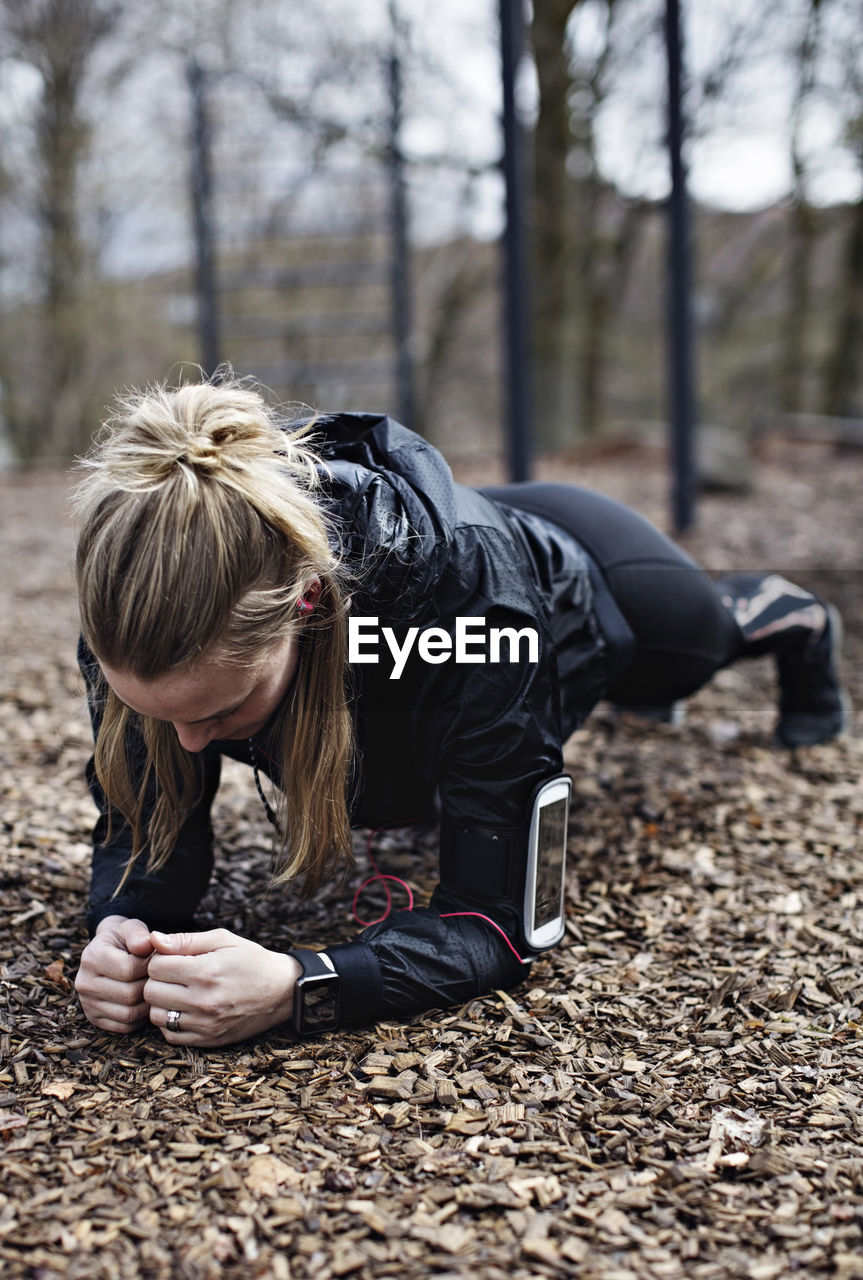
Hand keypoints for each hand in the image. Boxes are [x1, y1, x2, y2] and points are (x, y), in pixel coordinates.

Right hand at [74, 915, 153, 1032]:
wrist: (110, 952)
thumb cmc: (124, 940)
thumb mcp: (130, 928)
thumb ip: (138, 934)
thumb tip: (147, 944)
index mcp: (92, 957)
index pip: (128, 969)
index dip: (149, 966)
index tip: (156, 960)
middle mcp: (84, 983)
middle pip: (129, 995)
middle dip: (149, 986)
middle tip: (158, 978)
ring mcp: (87, 1004)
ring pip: (128, 1014)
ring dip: (147, 1004)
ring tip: (153, 989)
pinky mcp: (95, 1019)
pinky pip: (125, 1027)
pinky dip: (140, 1018)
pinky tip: (144, 1002)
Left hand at [144, 929, 301, 1046]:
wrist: (283, 991)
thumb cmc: (252, 960)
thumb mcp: (224, 940)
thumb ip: (186, 940)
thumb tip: (153, 939)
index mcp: (206, 972)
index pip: (155, 967)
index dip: (160, 959)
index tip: (173, 958)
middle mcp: (203, 1001)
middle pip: (151, 992)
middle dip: (157, 980)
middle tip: (174, 974)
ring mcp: (205, 1024)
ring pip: (156, 1016)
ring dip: (162, 1002)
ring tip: (179, 992)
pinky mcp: (209, 1040)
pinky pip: (171, 1035)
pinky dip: (171, 1022)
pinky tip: (186, 1009)